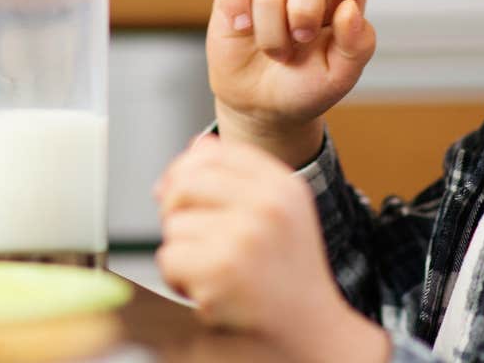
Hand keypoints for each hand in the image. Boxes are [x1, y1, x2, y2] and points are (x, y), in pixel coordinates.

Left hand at [155, 134, 388, 362]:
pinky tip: (209, 291)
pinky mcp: (220, 272)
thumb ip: (239, 177)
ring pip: (174, 225)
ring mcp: (244, 238)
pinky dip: (179, 280)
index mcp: (282, 186)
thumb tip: (192, 149)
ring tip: (214, 271)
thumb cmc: (290, 276)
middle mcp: (267, 206)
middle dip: (176, 211)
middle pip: (185, 184)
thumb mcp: (280, 213)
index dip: (185, 170)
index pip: (212, 152)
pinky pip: (170, 259)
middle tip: (194, 239)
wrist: (313, 333)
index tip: (184, 196)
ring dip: (182, 252)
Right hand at [207, 0, 376, 166]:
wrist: (262, 107)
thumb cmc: (306, 85)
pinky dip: (236, 3)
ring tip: (276, 53)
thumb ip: (357, 44)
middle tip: (301, 40)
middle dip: (305, 10)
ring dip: (272, 34)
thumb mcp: (340, 76)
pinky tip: (241, 27)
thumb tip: (349, 9)